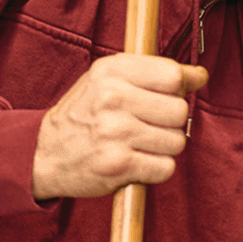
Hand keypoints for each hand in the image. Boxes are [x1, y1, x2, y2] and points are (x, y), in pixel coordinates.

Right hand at [31, 54, 209, 199]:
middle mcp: (113, 99)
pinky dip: (157, 169)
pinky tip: (137, 162)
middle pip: (179, 111)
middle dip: (171, 123)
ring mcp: (115, 133)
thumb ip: (153, 74)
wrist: (43, 154)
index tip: (172, 95)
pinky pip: (165, 168)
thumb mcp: (109, 80)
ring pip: (176, 142)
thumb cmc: (84, 114)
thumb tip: (199, 76)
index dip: (181, 88)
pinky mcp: (118, 165)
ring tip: (140, 144)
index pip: (172, 75)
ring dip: (164, 148)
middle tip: (149, 125)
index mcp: (111, 72)